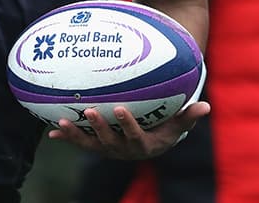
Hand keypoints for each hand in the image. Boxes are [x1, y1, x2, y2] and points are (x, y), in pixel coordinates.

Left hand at [48, 101, 210, 159]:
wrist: (151, 146)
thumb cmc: (166, 129)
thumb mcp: (179, 125)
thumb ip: (190, 116)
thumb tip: (206, 106)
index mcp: (143, 145)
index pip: (135, 135)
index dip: (127, 124)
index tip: (120, 109)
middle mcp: (124, 151)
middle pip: (109, 141)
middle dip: (99, 127)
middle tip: (90, 111)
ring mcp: (108, 150)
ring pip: (91, 144)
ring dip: (77, 134)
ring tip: (63, 122)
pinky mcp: (97, 147)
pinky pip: (81, 143)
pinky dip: (67, 137)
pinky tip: (52, 131)